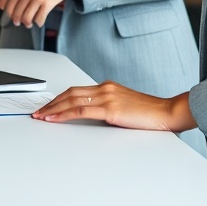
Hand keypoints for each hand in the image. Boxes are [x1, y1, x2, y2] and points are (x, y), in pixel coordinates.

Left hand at [0, 0, 65, 27]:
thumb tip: (2, 6)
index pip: (5, 2)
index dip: (6, 11)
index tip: (10, 13)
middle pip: (15, 13)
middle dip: (16, 20)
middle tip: (18, 22)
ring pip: (26, 18)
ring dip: (27, 23)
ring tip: (29, 24)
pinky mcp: (47, 3)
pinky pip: (39, 19)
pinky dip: (39, 22)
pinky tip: (39, 22)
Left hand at [33, 83, 195, 133]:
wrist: (168, 112)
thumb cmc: (150, 113)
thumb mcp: (125, 106)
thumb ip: (109, 106)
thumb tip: (94, 115)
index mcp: (107, 86)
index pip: (76, 90)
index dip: (60, 98)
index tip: (48, 106)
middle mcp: (104, 88)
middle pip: (69, 93)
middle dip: (51, 103)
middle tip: (38, 111)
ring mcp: (107, 97)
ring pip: (71, 100)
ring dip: (53, 109)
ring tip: (41, 116)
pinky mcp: (110, 109)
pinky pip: (80, 111)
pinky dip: (64, 114)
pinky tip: (54, 119)